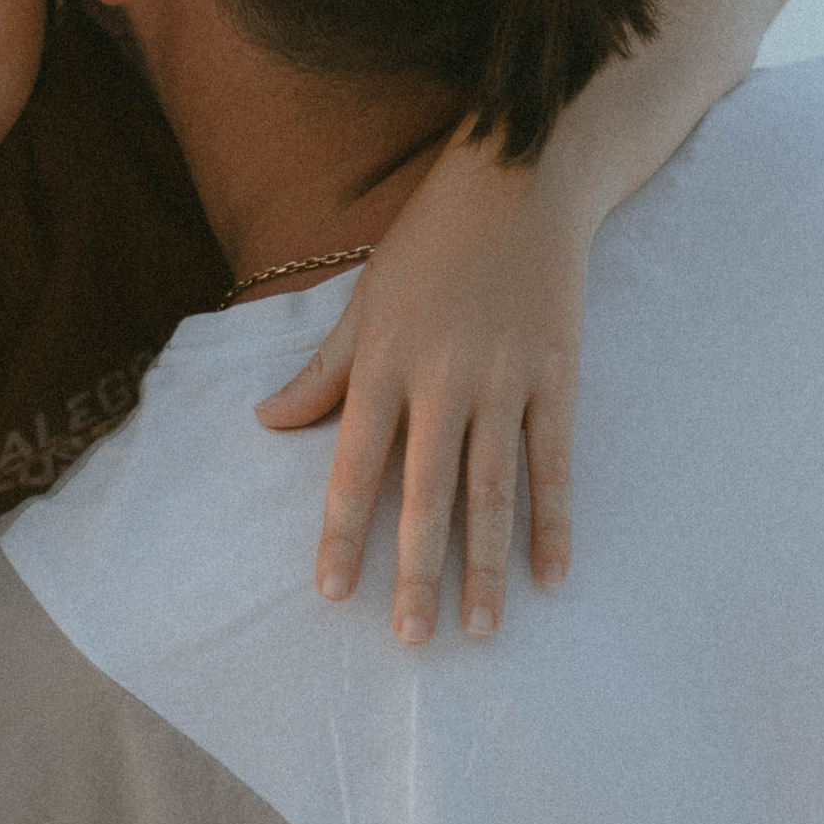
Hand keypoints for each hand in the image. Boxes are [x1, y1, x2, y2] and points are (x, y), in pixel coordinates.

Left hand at [255, 141, 582, 643]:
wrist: (519, 184)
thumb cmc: (428, 245)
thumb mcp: (363, 304)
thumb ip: (322, 374)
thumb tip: (267, 424)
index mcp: (382, 362)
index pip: (354, 465)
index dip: (343, 531)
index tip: (332, 592)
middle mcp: (441, 376)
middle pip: (426, 491)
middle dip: (417, 570)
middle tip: (411, 639)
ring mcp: (504, 378)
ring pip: (493, 488)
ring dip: (486, 564)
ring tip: (480, 628)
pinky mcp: (557, 374)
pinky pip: (554, 460)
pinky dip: (554, 519)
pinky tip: (551, 574)